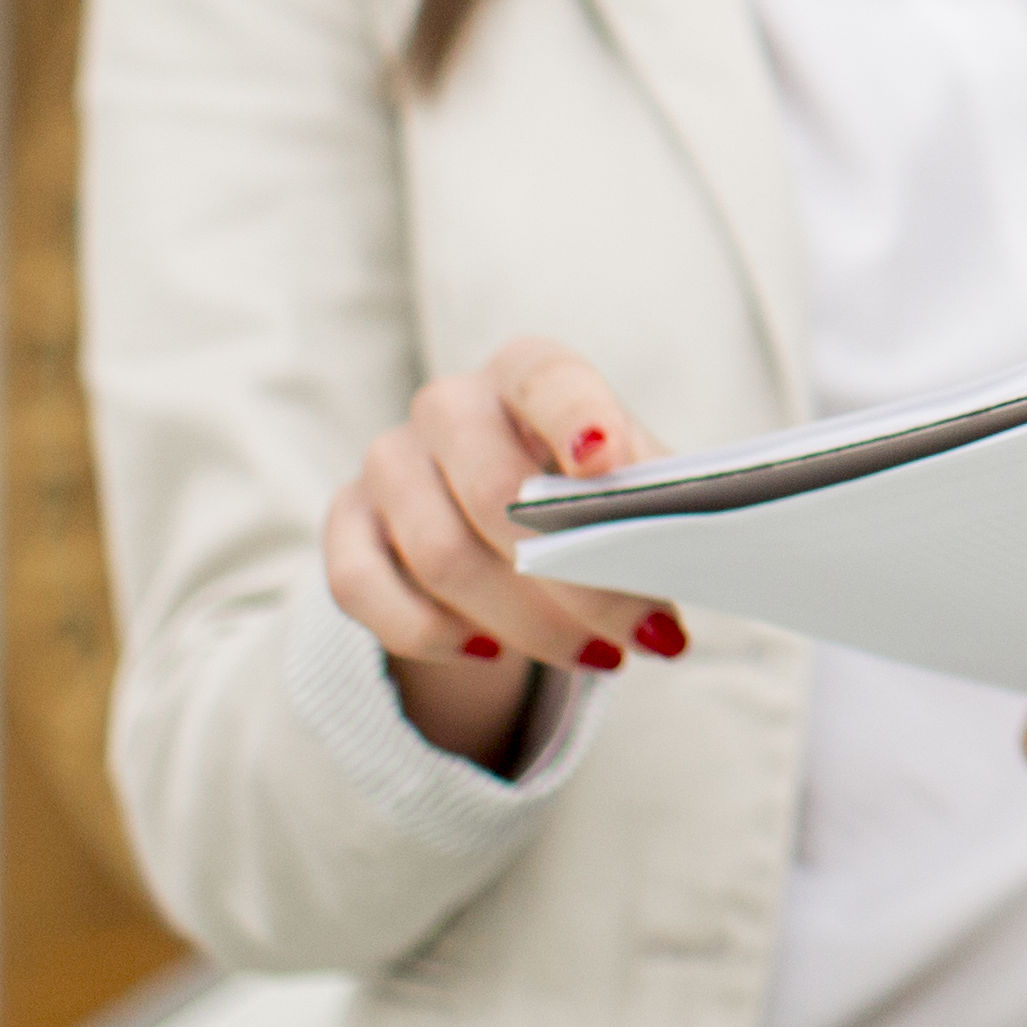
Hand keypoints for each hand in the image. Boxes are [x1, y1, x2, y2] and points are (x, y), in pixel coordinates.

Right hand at [320, 335, 685, 764]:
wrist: (503, 523)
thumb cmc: (588, 490)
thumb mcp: (632, 484)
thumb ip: (652, 507)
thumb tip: (680, 570)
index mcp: (528, 370)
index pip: (548, 379)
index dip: (577, 417)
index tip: (607, 464)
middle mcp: (449, 402)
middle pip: (494, 492)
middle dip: (575, 579)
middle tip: (637, 633)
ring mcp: (388, 460)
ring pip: (440, 555)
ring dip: (524, 622)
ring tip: (596, 656)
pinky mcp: (346, 522)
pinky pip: (363, 588)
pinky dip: (430, 633)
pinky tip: (489, 655)